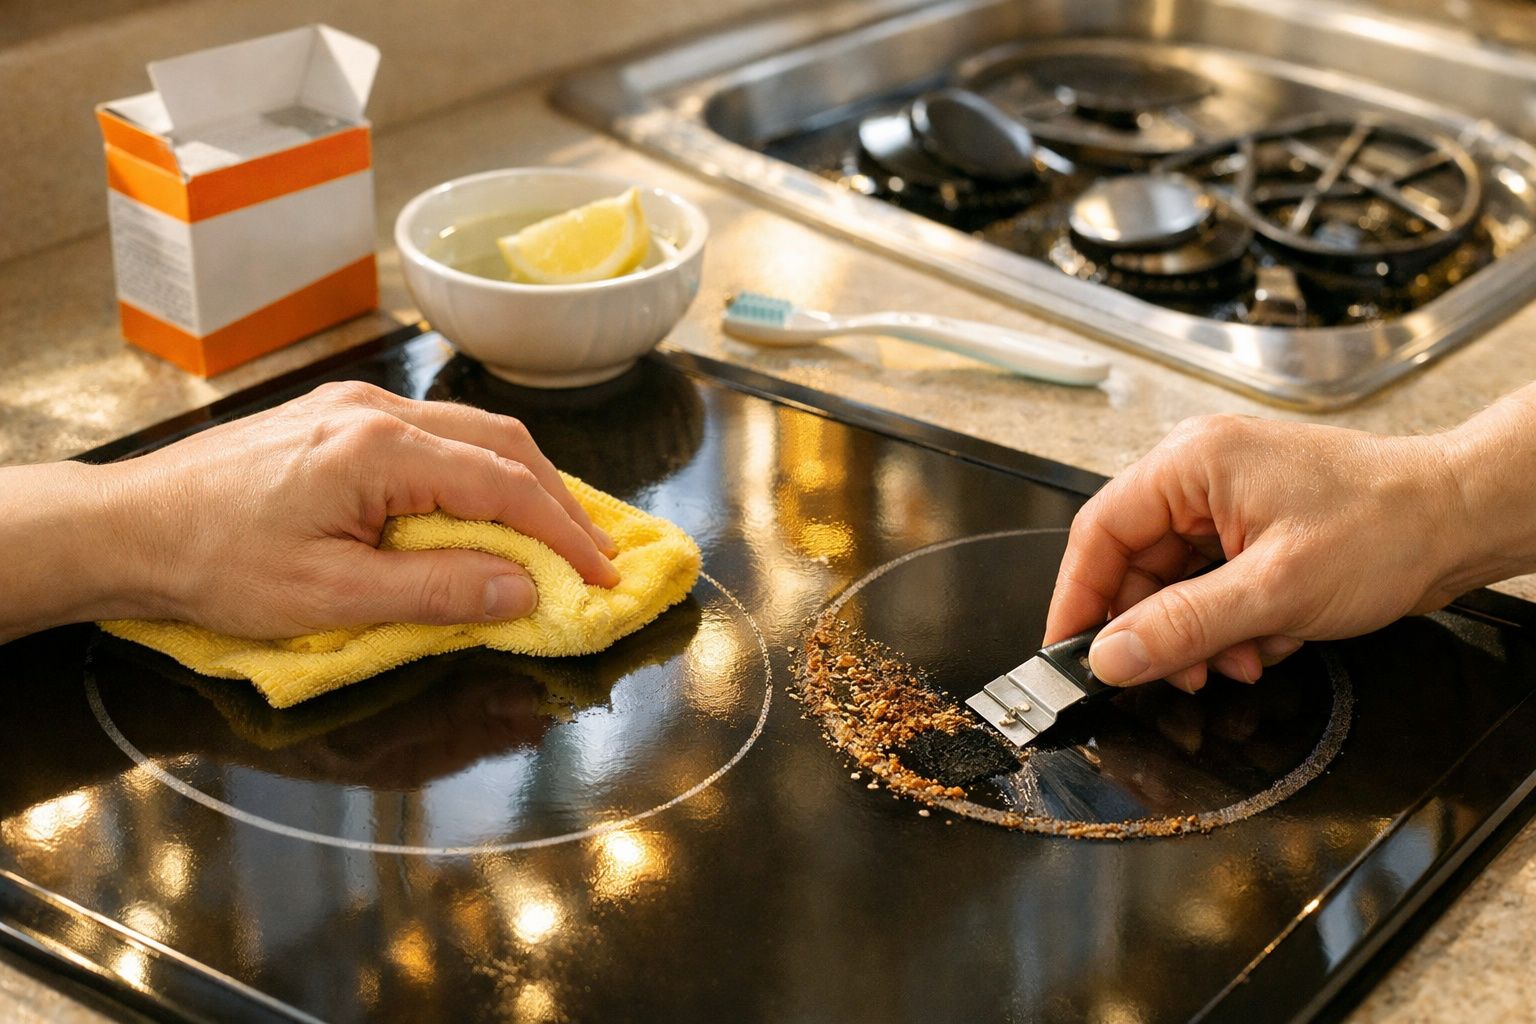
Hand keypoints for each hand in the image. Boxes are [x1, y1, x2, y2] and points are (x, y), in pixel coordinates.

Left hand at [0, 382, 618, 641]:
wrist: (129, 527)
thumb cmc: (217, 566)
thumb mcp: (330, 597)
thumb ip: (436, 590)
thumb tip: (522, 589)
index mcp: (379, 449)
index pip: (506, 486)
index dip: (565, 534)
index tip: (603, 576)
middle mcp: (377, 411)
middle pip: (503, 444)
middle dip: (560, 500)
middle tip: (595, 555)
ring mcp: (356, 408)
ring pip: (473, 432)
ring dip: (524, 482)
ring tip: (554, 534)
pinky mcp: (338, 419)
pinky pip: (436, 434)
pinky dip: (480, 470)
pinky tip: (487, 505)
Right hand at [1044, 389, 1535, 692]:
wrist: (1463, 519)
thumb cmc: (1388, 525)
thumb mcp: (1274, 591)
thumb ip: (1182, 627)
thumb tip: (1112, 656)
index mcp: (1191, 463)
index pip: (1099, 532)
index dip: (1078, 599)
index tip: (1069, 651)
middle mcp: (1201, 474)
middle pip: (1135, 564)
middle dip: (1158, 629)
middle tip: (1175, 675)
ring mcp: (1228, 503)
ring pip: (1174, 583)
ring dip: (1200, 634)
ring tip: (1240, 660)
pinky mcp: (1252, 530)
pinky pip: (1210, 586)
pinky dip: (1229, 624)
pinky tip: (1266, 641)